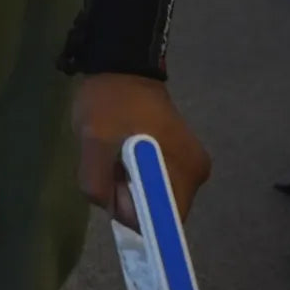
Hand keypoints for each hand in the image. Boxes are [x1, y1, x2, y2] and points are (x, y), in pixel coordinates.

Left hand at [72, 73, 211, 230]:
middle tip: (109, 165)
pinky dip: (134, 177)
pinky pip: (154, 183)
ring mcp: (188, 165)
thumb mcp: (93, 140)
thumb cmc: (111, 101)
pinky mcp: (178, 157)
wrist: (122, 65)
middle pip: (158, 212)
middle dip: (128, 199)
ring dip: (129, 187)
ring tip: (114, 155)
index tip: (113, 188)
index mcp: (185, 172)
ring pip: (153, 198)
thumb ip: (97, 183)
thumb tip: (112, 211)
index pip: (164, 224)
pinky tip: (121, 154)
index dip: (133, 215)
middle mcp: (195, 175)